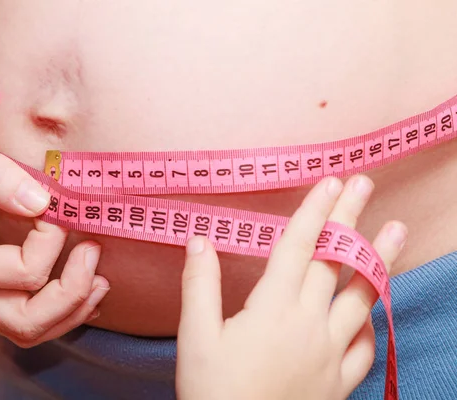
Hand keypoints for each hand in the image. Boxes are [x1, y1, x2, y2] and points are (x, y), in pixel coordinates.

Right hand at [0, 140, 109, 347]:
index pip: (23, 273)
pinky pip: (27, 322)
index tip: (58, 208)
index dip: (52, 240)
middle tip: (93, 250)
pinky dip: (62, 315)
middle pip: (25, 321)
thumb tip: (40, 203)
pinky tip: (87, 297)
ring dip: (71, 312)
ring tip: (101, 283)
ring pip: (28, 331)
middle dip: (70, 292)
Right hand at [176, 175, 406, 399]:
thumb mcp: (195, 337)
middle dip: (349, 218)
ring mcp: (330, 353)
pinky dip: (370, 322)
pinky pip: (365, 346)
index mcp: (272, 308)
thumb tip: (200, 240)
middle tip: (364, 183)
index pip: (299, 247)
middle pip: (333, 261)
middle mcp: (308, 323)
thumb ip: (200, 285)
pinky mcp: (339, 381)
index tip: (330, 182)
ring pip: (362, 296)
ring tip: (397, 229)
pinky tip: (370, 310)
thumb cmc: (212, 389)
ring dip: (379, 259)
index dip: (315, 211)